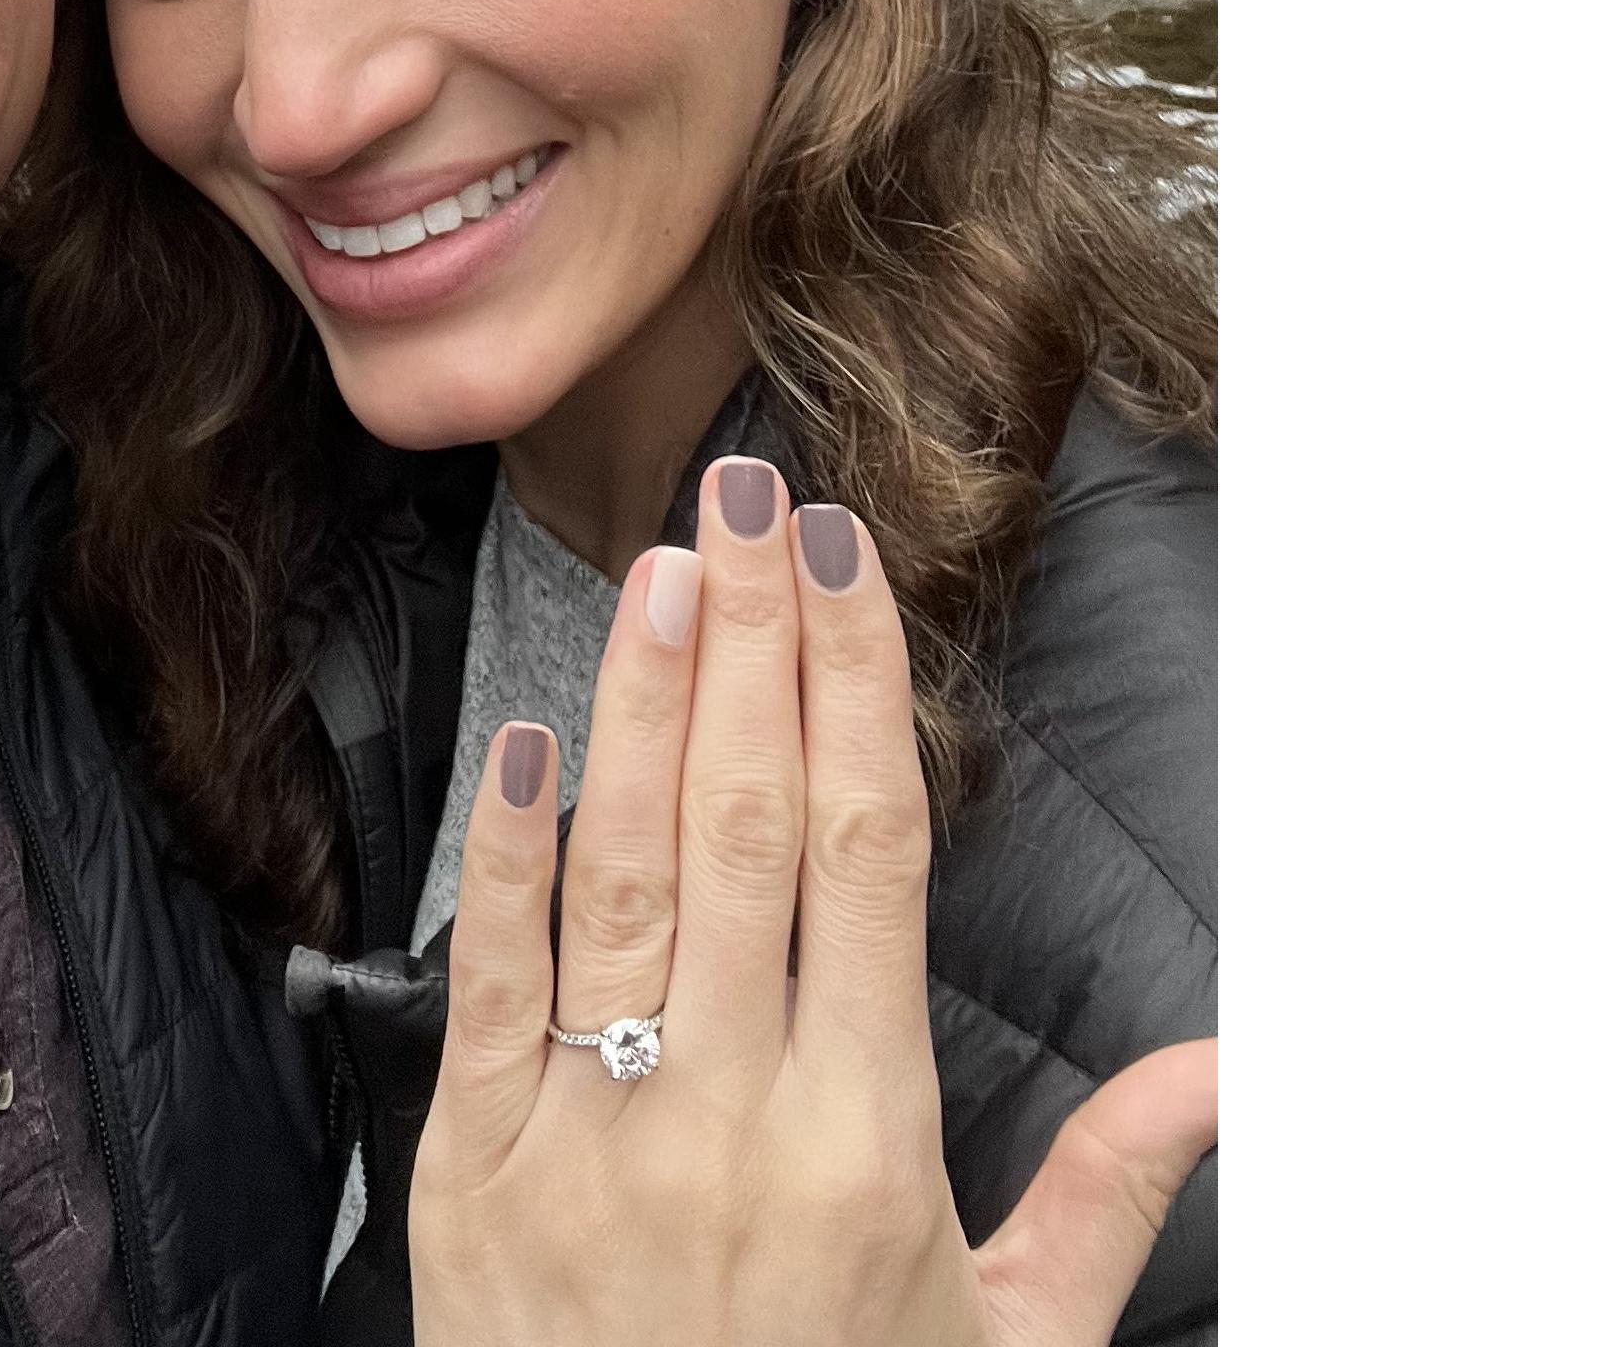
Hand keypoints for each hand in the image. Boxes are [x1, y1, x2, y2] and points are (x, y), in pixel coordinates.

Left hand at [411, 461, 1215, 1345]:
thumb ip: (1103, 1200)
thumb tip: (1222, 1067)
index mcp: (867, 1144)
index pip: (870, 856)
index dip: (860, 691)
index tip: (847, 568)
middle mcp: (727, 1114)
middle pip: (750, 823)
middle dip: (756, 643)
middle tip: (749, 494)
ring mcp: (587, 1132)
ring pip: (621, 868)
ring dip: (645, 703)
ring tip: (665, 567)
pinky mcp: (472, 1166)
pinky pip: (489, 974)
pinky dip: (509, 845)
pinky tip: (534, 734)